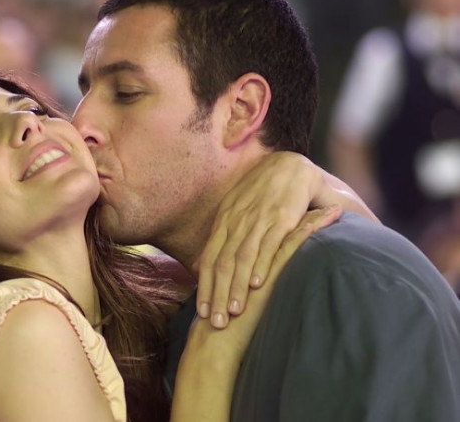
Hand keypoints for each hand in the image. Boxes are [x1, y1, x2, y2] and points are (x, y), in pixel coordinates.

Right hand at [172, 219, 321, 421]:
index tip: (299, 201)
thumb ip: (243, 285)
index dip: (278, 212)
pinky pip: (293, 244)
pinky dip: (312, 229)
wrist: (215, 343)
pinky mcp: (269, 271)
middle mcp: (245, 251)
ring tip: (336, 206)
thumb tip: (254, 282)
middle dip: (298, 207)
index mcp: (236, 254)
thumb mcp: (234, 300)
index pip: (261, 227)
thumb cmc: (226, 326)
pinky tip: (329, 221)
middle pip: (274, 222)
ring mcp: (256, 260)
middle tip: (318, 191)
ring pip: (287, 229)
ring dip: (312, 216)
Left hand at [194, 152, 342, 327]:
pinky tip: (257, 285)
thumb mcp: (237, 211)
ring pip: (242, 259)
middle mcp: (236, 222)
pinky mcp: (281, 217)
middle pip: (221, 264)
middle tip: (215, 323)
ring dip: (237, 287)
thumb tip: (211, 263)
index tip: (201, 312)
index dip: (204, 287)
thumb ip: (226, 237)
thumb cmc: (262, 192)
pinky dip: (261, 265)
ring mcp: (257, 219)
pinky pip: (267, 245)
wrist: (288, 165)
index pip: (209, 259)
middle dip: (217, 295)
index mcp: (224, 222)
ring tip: (234, 312)